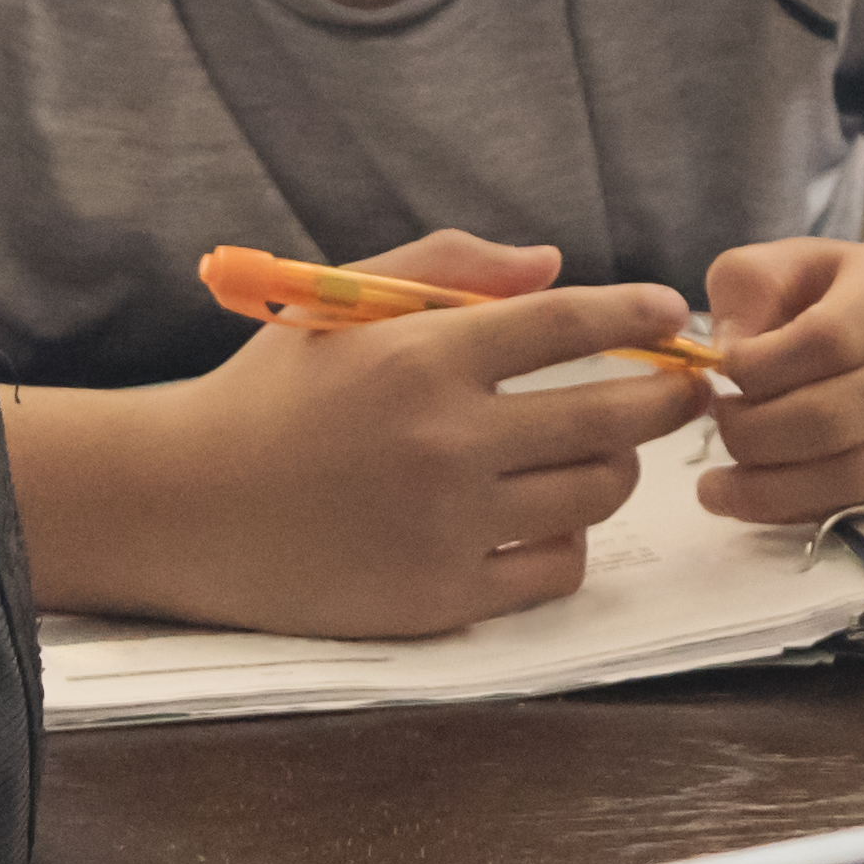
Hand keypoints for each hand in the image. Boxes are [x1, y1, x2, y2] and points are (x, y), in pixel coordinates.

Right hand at [110, 230, 715, 634]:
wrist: (183, 506)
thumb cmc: (267, 396)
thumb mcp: (341, 304)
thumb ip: (448, 267)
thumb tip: (555, 266)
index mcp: (421, 355)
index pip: (569, 323)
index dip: (640, 315)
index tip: (672, 315)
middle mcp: (444, 439)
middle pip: (613, 418)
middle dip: (667, 399)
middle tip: (680, 391)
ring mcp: (446, 524)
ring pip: (596, 494)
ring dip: (613, 469)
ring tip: (597, 455)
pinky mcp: (440, 596)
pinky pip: (556, 568)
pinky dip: (566, 540)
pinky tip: (544, 518)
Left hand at [692, 238, 863, 528]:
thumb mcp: (821, 266)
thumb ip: (754, 285)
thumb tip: (721, 348)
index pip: (825, 339)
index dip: (758, 368)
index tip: (723, 375)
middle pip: (831, 418)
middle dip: (752, 435)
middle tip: (721, 431)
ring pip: (851, 479)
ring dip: (768, 491)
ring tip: (721, 485)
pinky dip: (810, 514)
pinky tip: (776, 499)